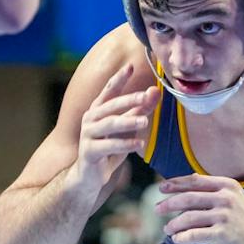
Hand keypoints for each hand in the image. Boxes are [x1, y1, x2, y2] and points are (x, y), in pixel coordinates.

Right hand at [71, 63, 157, 194]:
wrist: (89, 177)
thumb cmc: (110, 148)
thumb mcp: (127, 128)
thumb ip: (140, 110)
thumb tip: (156, 91)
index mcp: (98, 109)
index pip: (109, 90)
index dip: (119, 78)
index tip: (130, 66)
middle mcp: (90, 118)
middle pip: (111, 105)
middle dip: (129, 99)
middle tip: (147, 95)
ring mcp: (88, 134)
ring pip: (109, 125)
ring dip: (127, 122)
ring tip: (144, 122)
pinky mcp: (88, 151)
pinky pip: (107, 146)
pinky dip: (124, 144)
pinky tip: (139, 144)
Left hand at [155, 174, 243, 243]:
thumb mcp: (234, 199)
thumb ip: (213, 192)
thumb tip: (184, 186)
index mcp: (227, 186)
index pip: (195, 181)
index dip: (176, 184)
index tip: (161, 188)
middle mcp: (226, 198)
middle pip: (189, 198)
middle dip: (169, 203)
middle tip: (156, 209)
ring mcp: (225, 216)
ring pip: (189, 218)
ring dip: (174, 224)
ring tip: (167, 229)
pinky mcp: (223, 234)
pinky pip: (195, 235)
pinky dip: (183, 238)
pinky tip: (177, 240)